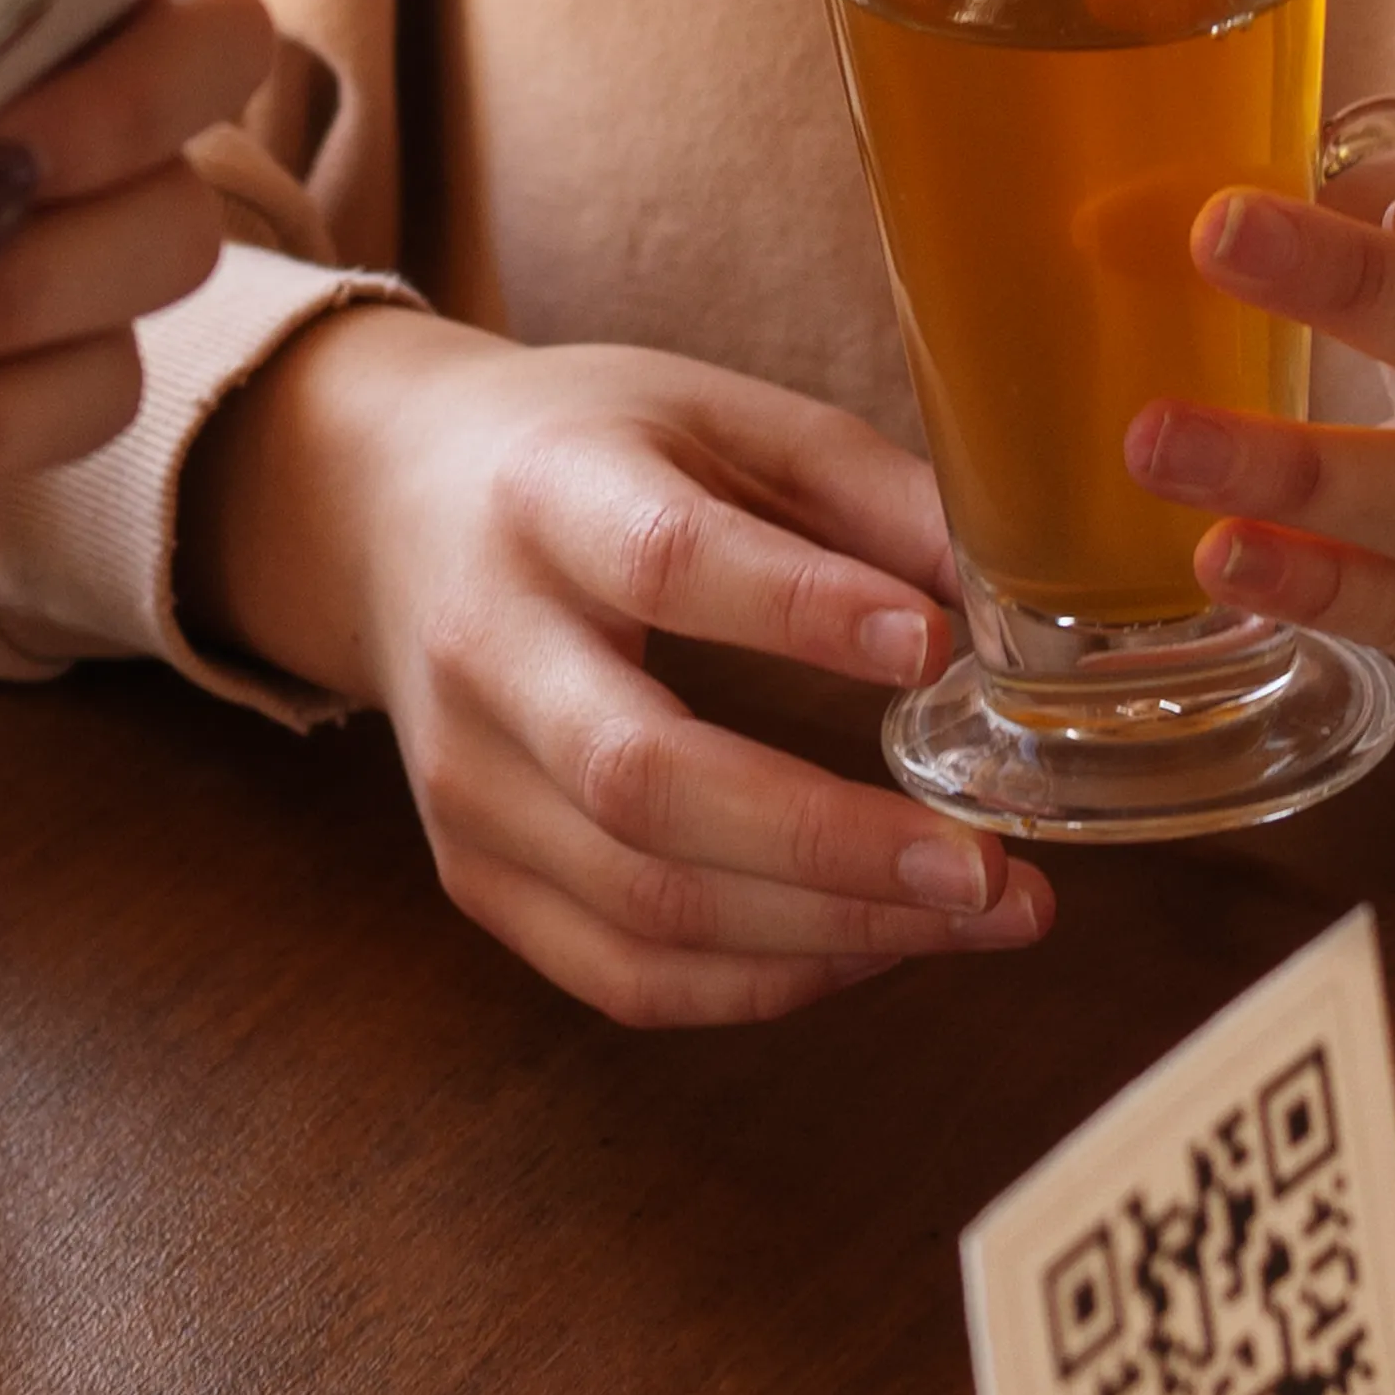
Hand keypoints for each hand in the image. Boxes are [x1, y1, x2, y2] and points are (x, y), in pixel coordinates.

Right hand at [188, 302, 1048, 1028]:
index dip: (800, 611)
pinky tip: (873, 944)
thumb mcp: (713, 412)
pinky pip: (620, 974)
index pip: (667, 562)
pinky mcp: (471, 873)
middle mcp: (483, 646)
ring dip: (829, 932)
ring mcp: (463, 780)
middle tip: (992, 871)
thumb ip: (863, 490)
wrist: (380, 510)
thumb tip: (1014, 596)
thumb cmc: (586, 453)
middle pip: (642, 776)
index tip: (936, 648)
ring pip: (642, 903)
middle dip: (832, 842)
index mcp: (546, 498)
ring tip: (979, 916)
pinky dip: (761, 982)